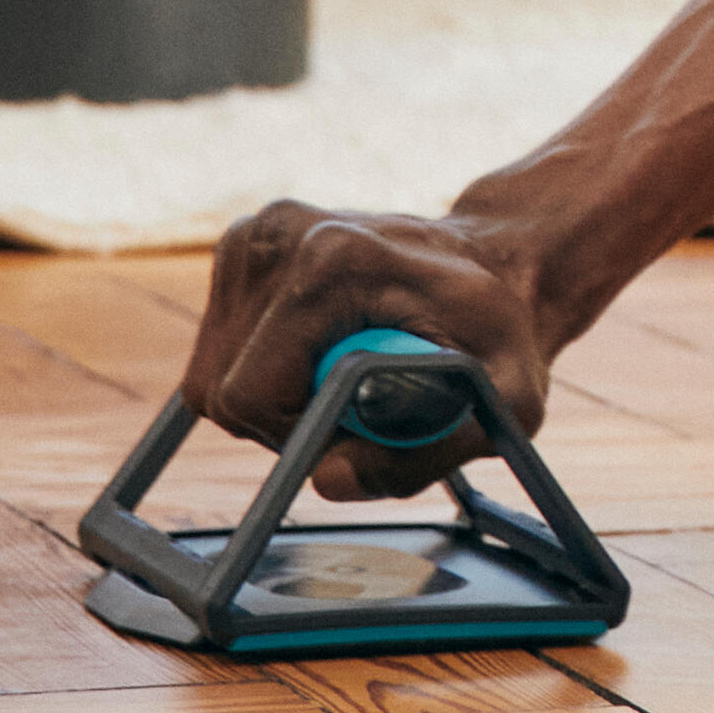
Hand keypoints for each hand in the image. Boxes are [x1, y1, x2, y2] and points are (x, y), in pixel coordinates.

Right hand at [177, 200, 562, 499]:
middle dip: (283, 420)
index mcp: (335, 259)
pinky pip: (219, 349)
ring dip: (272, 396)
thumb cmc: (501, 334)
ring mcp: (255, 234)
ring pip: (212, 375)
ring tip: (345, 374)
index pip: (252, 393)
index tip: (352, 425)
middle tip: (354, 404)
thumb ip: (418, 456)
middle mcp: (282, 233)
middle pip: (223, 389)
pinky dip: (263, 367)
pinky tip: (321, 348)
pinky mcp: (243, 246)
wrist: (497, 266)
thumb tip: (327, 479)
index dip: (295, 435)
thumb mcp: (501, 403)